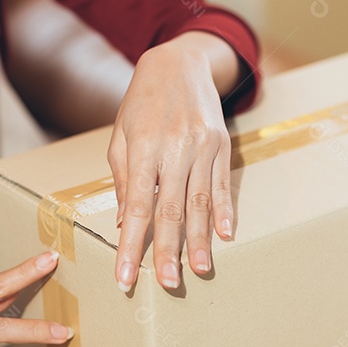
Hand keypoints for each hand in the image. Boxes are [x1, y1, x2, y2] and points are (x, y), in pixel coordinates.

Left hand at [109, 32, 240, 291]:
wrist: (179, 62)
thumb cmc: (141, 103)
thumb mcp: (121, 135)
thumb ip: (124, 179)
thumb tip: (126, 222)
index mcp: (143, 148)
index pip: (138, 206)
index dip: (131, 244)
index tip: (125, 275)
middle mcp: (174, 148)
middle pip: (171, 209)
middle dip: (168, 250)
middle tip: (166, 284)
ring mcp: (202, 146)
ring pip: (200, 201)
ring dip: (200, 239)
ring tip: (199, 270)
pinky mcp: (221, 145)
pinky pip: (223, 184)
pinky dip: (225, 211)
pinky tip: (226, 236)